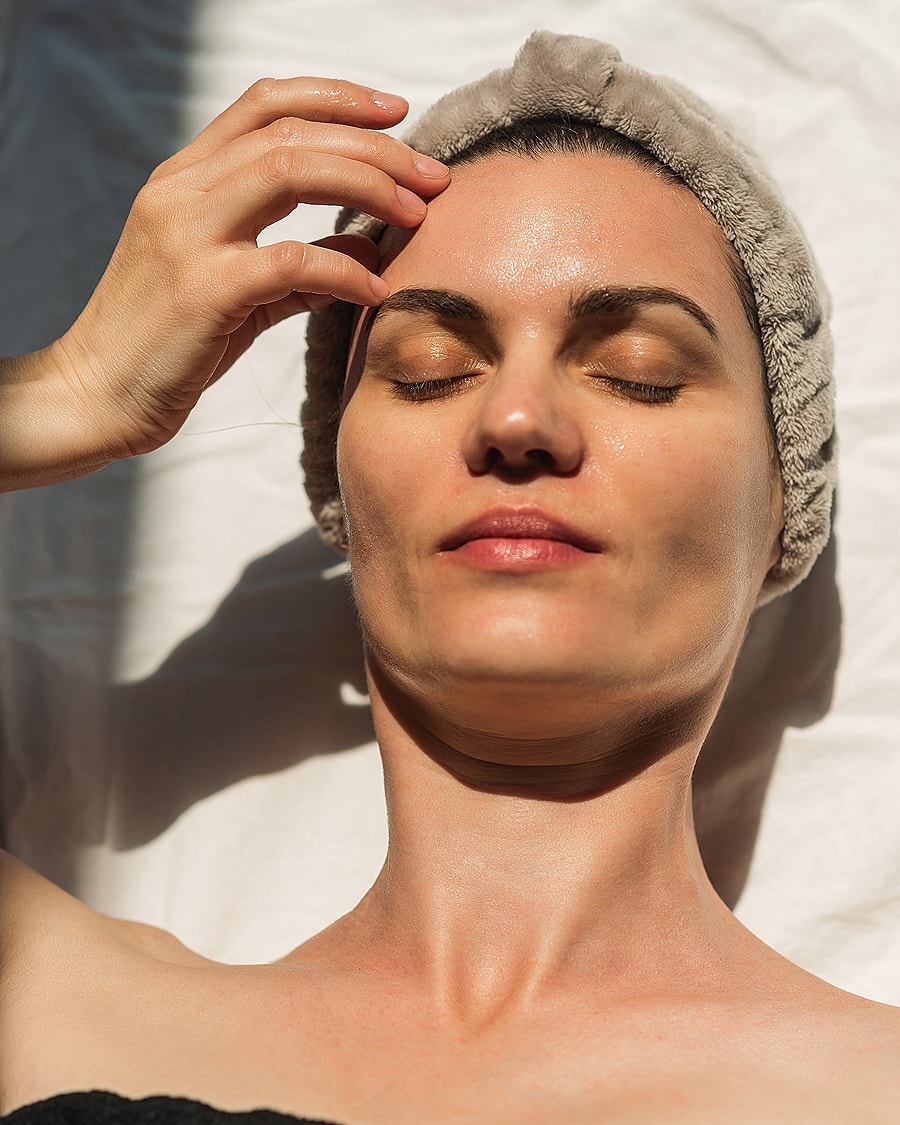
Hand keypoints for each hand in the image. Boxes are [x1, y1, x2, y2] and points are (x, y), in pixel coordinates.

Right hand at [0, 77, 449, 488]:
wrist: (96, 397)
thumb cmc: (169, 345)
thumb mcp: (238, 293)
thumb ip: (299, 268)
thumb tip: (367, 245)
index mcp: (185, 179)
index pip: (267, 106)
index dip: (338, 98)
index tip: (397, 114)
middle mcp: (181, 192)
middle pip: (292, 133)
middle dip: (376, 147)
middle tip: (433, 177)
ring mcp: (187, 236)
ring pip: (289, 170)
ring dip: (368, 185)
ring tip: (417, 215)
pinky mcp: (201, 290)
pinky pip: (291, 261)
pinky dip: (344, 269)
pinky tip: (376, 287)